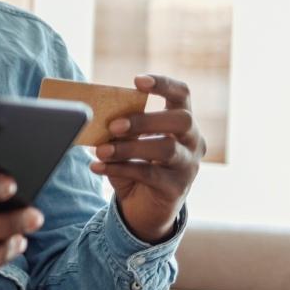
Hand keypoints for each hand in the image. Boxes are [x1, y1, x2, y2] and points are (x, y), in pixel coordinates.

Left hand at [90, 74, 206, 242]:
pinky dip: (120, 168)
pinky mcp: (177, 188)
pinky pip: (149, 174)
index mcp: (181, 122)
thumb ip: (120, 128)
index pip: (182, 94)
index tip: (137, 81)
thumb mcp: (128, 142)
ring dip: (129, 147)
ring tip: (100, 150)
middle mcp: (193, 141)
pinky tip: (97, 167)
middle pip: (181, 120)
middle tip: (114, 125)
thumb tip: (96, 114)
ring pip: (166, 148)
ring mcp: (189, 165)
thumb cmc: (136, 165)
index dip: (163, 84)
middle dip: (146, 119)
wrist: (145, 209)